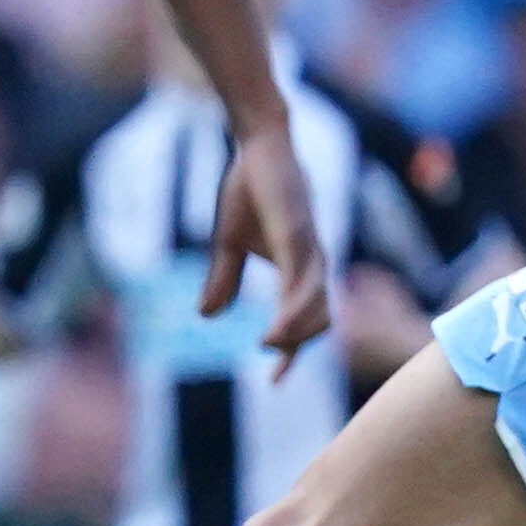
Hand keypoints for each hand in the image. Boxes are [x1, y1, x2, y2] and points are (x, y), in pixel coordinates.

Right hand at [201, 126, 330, 377]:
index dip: (292, 352)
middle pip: (319, 320)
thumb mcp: (228, 242)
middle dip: (298, 348)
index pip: (305, 318)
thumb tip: (206, 316)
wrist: (258, 145)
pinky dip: (293, 312)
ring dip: (295, 334)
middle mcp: (312, 262)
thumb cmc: (248, 189)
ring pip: (315, 307)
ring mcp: (308, 250)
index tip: (274, 380)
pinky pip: (301, 284)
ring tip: (268, 348)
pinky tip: (275, 328)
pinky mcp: (298, 237)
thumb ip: (223, 279)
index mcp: (300, 265)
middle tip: (274, 371)